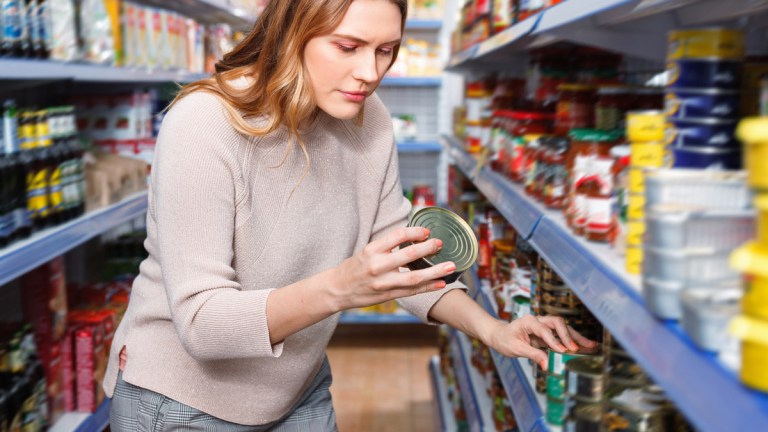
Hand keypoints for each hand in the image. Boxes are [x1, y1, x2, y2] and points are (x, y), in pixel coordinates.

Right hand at [329, 227, 455, 310]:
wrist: (336, 289)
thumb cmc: (354, 267)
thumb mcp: (366, 251)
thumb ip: (387, 247)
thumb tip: (413, 239)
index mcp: (372, 249)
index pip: (397, 236)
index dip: (415, 232)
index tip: (426, 232)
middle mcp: (377, 265)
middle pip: (409, 255)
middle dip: (428, 248)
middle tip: (440, 244)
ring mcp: (383, 283)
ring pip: (414, 277)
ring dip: (435, 272)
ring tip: (450, 266)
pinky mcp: (387, 296)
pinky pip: (411, 292)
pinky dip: (428, 287)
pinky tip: (440, 283)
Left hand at [486, 315, 597, 369]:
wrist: (498, 335)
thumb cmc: (504, 340)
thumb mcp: (516, 349)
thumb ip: (532, 354)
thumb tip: (546, 364)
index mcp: (529, 321)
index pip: (545, 330)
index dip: (555, 341)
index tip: (563, 351)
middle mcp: (538, 320)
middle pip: (558, 324)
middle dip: (570, 335)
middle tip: (579, 348)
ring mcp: (543, 325)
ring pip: (562, 328)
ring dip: (575, 337)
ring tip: (590, 345)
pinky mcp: (546, 333)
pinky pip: (561, 336)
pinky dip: (571, 341)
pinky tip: (582, 346)